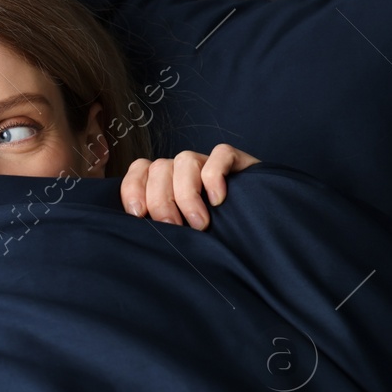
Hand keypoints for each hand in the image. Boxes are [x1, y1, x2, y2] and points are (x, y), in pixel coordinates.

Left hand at [121, 144, 258, 229]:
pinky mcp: (235, 160)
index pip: (139, 170)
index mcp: (163, 181)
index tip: (138, 215)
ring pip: (185, 160)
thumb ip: (157, 226)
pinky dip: (215, 177)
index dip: (133, 189)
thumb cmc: (212, 236)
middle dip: (161, 201)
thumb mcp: (178, 233)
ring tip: (200, 224)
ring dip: (187, 193)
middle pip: (159, 168)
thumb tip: (134, 232)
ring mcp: (207, 162)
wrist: (259, 231)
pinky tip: (218, 201)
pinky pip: (220, 154)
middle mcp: (182, 169)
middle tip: (174, 227)